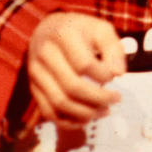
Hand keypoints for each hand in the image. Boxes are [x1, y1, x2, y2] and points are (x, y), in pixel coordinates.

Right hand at [27, 12, 125, 127]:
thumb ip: (114, 49)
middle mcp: (45, 54)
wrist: (47, 30)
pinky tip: (87, 119)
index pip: (84, 64)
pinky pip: (48, 112)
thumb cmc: (80, 30)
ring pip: (59, 103)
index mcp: (63, 35)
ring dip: (85, 113)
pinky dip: (68, 121)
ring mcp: (36, 72)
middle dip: (99, 99)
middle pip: (72, 87)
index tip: (115, 75)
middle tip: (116, 99)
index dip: (104, 75)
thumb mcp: (101, 29)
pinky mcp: (33, 87)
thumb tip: (118, 74)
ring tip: (105, 111)